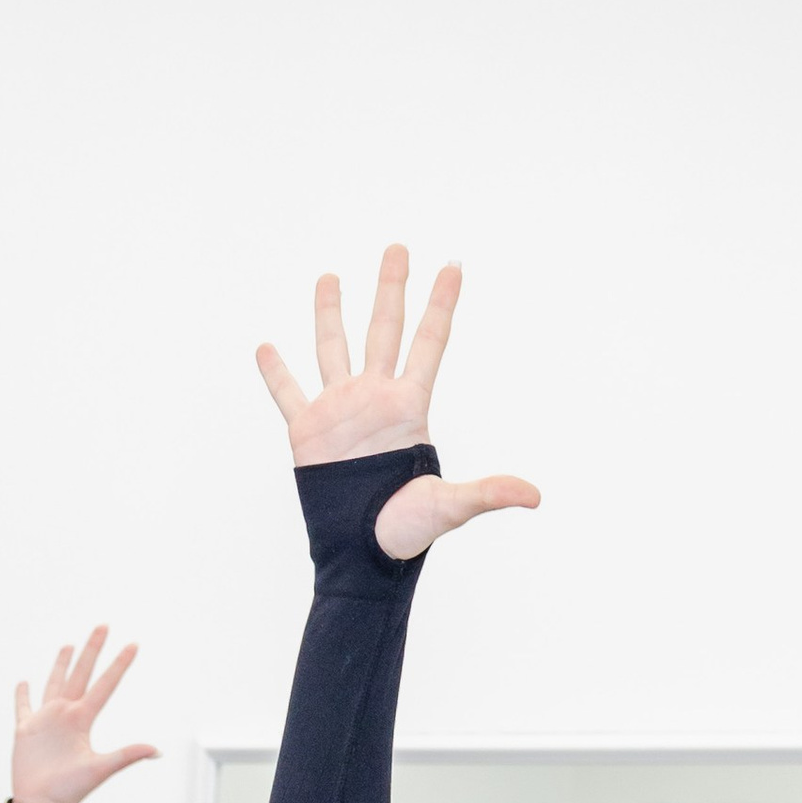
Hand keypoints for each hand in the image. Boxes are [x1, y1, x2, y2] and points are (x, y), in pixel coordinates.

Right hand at [10, 628, 157, 802]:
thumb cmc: (71, 790)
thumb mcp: (101, 769)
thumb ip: (127, 755)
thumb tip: (157, 750)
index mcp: (83, 720)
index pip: (105, 685)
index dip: (119, 665)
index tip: (133, 645)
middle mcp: (67, 715)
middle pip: (82, 675)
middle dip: (92, 650)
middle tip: (103, 625)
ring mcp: (46, 721)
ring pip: (55, 684)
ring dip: (62, 664)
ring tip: (69, 645)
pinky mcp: (26, 730)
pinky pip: (23, 708)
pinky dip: (22, 695)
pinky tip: (24, 682)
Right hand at [254, 248, 537, 558]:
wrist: (360, 556)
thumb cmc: (404, 534)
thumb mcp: (447, 507)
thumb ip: (486, 492)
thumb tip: (534, 496)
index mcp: (408, 407)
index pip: (428, 343)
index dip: (442, 304)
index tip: (454, 265)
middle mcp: (374, 399)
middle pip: (384, 330)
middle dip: (391, 288)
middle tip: (398, 247)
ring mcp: (340, 412)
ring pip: (333, 349)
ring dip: (330, 313)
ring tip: (330, 276)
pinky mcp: (308, 431)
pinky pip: (289, 394)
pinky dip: (277, 372)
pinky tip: (267, 347)